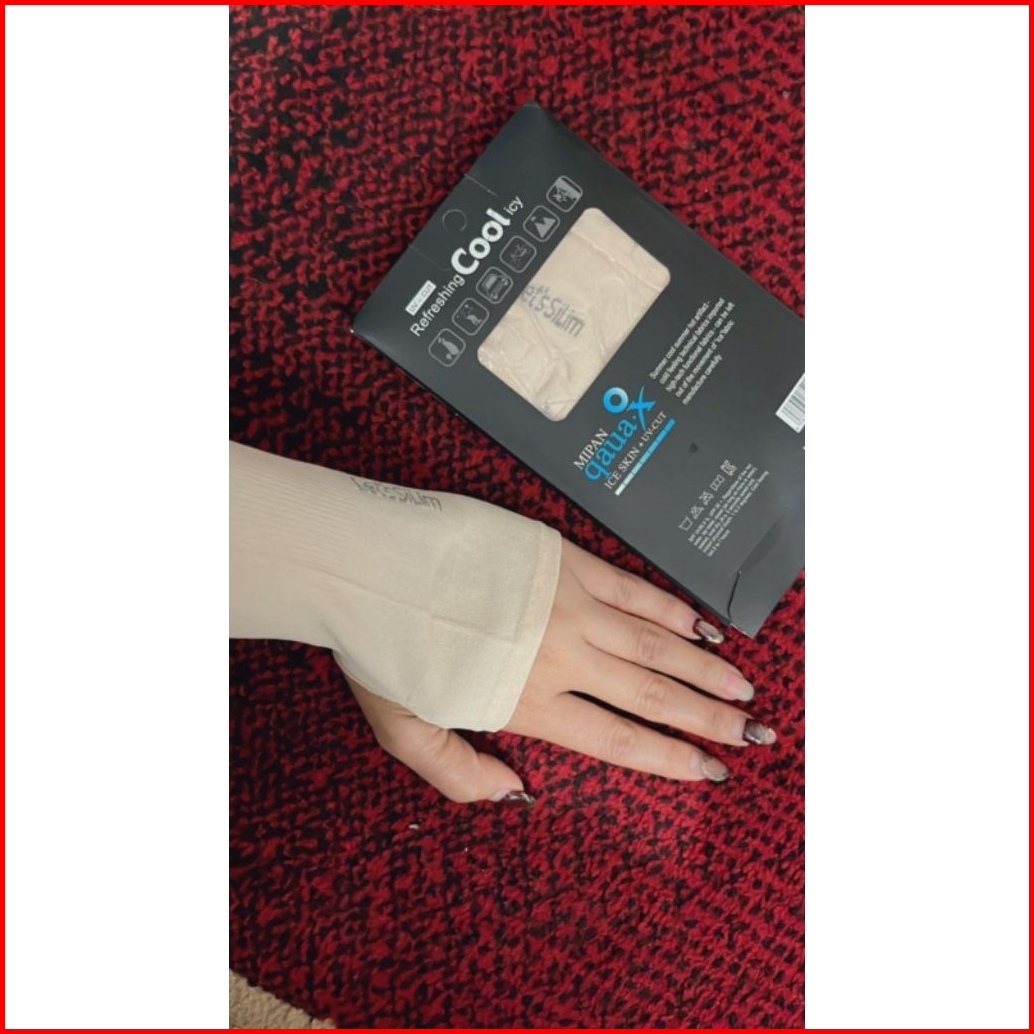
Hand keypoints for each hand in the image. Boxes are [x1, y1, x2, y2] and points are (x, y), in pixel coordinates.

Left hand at [348, 540, 774, 801]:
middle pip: (652, 694)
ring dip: (704, 668)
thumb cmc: (381, 647)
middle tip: (753, 733)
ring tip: (743, 688)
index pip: (618, 738)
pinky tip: (701, 625)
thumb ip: (458, 773)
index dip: (672, 758)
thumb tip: (515, 792)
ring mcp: (569, 606)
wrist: (370, 564)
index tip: (711, 769)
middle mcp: (561, 656)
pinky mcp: (565, 562)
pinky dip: (672, 610)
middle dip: (708, 718)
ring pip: (654, 644)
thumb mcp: (403, 730)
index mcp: (528, 701)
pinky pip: (633, 590)